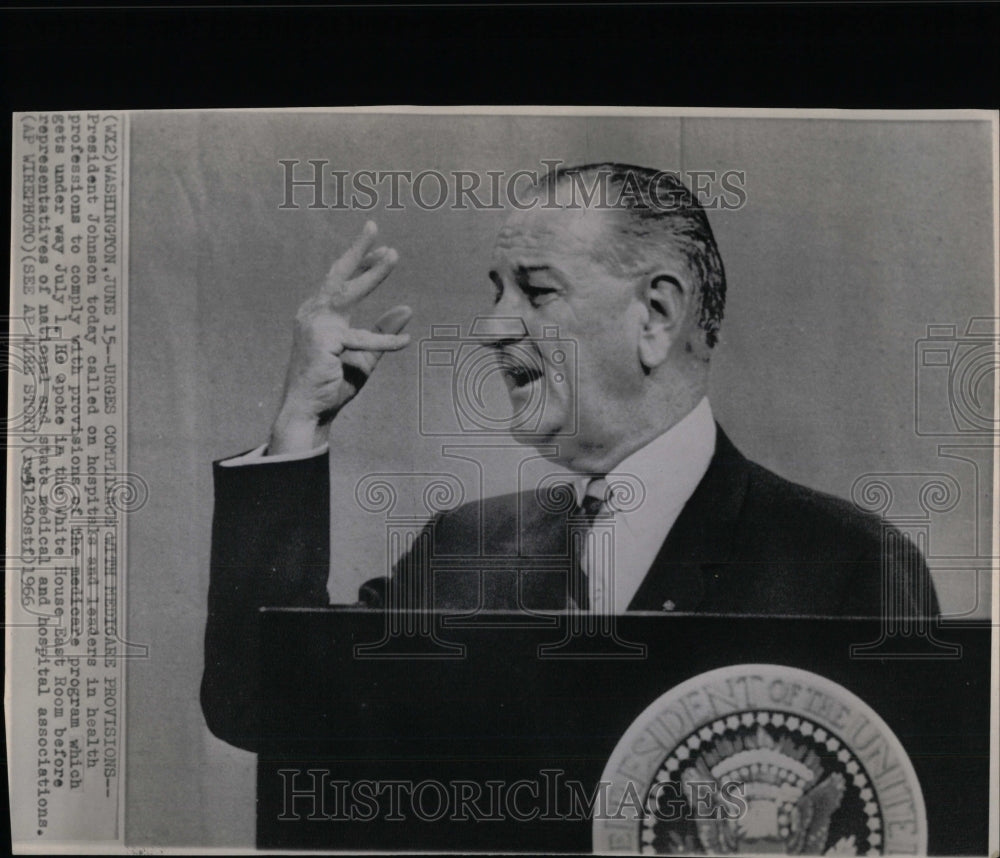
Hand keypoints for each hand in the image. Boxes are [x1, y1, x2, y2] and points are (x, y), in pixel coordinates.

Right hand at [269, 221, 412, 453]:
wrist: (310, 411)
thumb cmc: (333, 384)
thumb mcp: (365, 356)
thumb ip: (383, 333)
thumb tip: (407, 309)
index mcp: (318, 314)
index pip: (339, 280)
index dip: (360, 261)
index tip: (381, 247)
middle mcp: (312, 313)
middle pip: (338, 275)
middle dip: (358, 251)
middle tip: (375, 229)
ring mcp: (315, 325)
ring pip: (349, 293)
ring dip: (373, 273)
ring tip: (393, 255)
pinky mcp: (323, 342)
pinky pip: (361, 339)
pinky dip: (384, 341)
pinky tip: (405, 342)